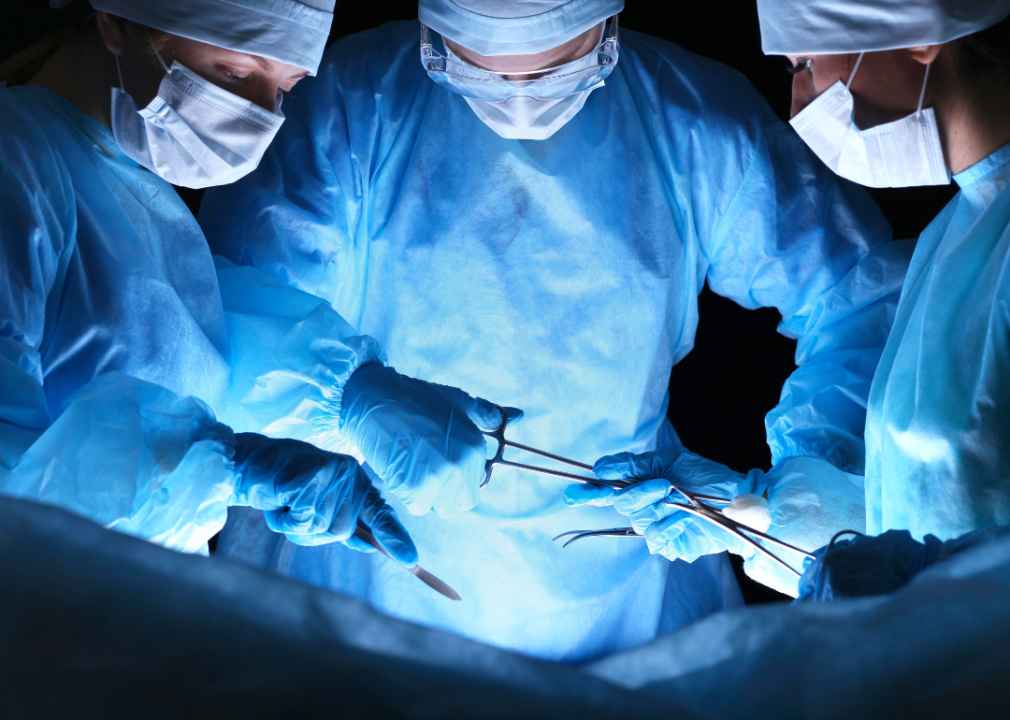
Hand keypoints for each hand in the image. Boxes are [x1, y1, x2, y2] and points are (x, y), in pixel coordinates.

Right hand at [232, 433, 416, 564]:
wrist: (250, 462)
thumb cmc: (284, 484)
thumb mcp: (318, 503)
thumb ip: (343, 523)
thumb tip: (370, 546)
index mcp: (355, 480)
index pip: (379, 512)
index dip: (394, 536)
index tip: (411, 559)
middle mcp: (349, 475)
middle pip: (341, 531)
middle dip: (312, 532)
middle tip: (295, 509)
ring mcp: (331, 476)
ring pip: (321, 529)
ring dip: (295, 526)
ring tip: (285, 502)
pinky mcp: (310, 480)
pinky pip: (302, 522)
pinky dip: (284, 520)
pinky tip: (278, 501)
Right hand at [339, 364, 520, 516]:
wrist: (377, 400)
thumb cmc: (417, 399)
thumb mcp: (459, 402)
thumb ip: (488, 414)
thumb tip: (519, 415)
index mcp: (475, 448)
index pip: (476, 482)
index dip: (459, 474)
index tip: (440, 459)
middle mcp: (461, 466)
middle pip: (462, 501)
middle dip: (447, 490)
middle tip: (426, 467)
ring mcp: (437, 479)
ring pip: (440, 506)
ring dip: (429, 494)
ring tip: (414, 467)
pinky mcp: (413, 488)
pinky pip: (417, 506)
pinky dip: (409, 494)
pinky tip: (401, 470)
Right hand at [563, 445, 765, 562]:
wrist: (739, 500)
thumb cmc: (708, 477)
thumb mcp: (670, 460)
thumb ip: (635, 464)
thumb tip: (601, 468)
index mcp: (639, 483)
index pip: (606, 489)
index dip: (587, 492)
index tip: (573, 494)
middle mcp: (642, 506)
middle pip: (621, 502)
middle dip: (640, 493)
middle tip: (665, 485)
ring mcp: (655, 526)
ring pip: (638, 520)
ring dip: (659, 508)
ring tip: (681, 501)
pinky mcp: (669, 544)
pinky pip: (655, 539)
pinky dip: (670, 527)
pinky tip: (684, 520)